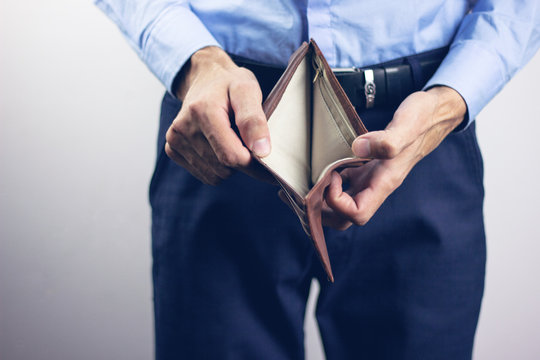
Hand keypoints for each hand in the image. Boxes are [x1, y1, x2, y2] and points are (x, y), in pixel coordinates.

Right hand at [165, 46, 270, 184]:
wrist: (205, 77)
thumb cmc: (230, 84)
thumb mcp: (248, 91)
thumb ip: (255, 120)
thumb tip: (261, 151)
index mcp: (202, 111)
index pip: (231, 156)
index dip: (252, 161)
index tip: (262, 153)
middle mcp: (183, 127)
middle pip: (223, 168)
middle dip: (240, 160)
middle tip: (244, 138)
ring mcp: (174, 139)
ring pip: (214, 175)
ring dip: (228, 164)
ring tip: (230, 138)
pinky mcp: (172, 148)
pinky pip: (204, 174)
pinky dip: (216, 166)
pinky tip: (217, 144)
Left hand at [323, 86, 466, 229]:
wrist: (435, 114)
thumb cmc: (424, 119)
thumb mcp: (408, 126)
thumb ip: (387, 141)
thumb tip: (358, 148)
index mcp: (384, 183)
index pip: (357, 213)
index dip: (338, 202)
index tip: (333, 177)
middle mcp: (376, 185)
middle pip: (345, 217)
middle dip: (323, 210)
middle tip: (312, 185)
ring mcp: (370, 178)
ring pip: (342, 203)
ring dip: (323, 197)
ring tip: (311, 177)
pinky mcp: (365, 167)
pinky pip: (343, 183)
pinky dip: (329, 179)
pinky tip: (321, 164)